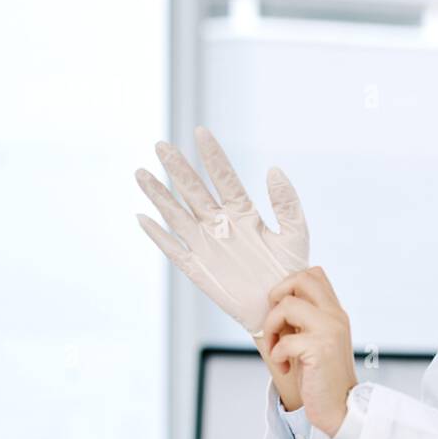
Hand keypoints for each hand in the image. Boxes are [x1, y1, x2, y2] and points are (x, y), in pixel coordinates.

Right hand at [135, 127, 309, 335]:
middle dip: (179, 168)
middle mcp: (221, 224)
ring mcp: (207, 245)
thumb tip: (273, 169)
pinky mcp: (199, 269)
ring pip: (178, 214)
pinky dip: (159, 235)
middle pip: (194, 190)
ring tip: (142, 172)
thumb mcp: (295, 233)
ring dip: (160, 195)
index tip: (201, 132)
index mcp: (244, 212)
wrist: (282, 307)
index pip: (224, 178)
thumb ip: (286, 202)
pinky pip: (174, 250)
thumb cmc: (291, 271)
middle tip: (162, 145)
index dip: (213, 156)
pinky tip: (143, 217)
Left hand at [264, 268, 357, 437]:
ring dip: (272, 327)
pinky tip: (286, 368)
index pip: (314, 274)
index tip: (283, 310)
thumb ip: (304, 320)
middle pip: (302, 278)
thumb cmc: (321, 376)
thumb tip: (274, 304)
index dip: (290, 284)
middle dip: (278, 295)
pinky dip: (277, 355)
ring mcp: (330, 331)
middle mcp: (336, 316)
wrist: (340, 408)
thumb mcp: (315, 341)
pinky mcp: (320, 350)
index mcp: (335, 312)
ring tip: (277, 348)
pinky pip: (285, 341)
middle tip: (277, 321)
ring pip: (287, 305)